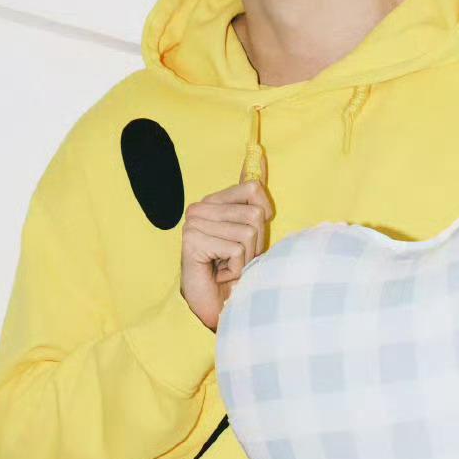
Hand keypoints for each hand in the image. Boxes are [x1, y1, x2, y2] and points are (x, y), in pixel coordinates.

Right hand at [179, 179, 275, 332]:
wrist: (215, 306)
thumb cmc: (234, 272)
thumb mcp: (251, 235)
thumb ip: (252, 201)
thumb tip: (259, 152)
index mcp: (214, 202)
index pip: (253, 186)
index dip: (265, 212)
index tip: (255, 232)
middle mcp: (201, 208)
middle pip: (255, 215)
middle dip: (255, 245)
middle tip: (237, 259)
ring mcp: (194, 223)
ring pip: (248, 233)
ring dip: (246, 258)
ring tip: (229, 267)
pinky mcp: (193, 240)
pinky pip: (236, 250)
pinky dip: (237, 268)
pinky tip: (221, 274)